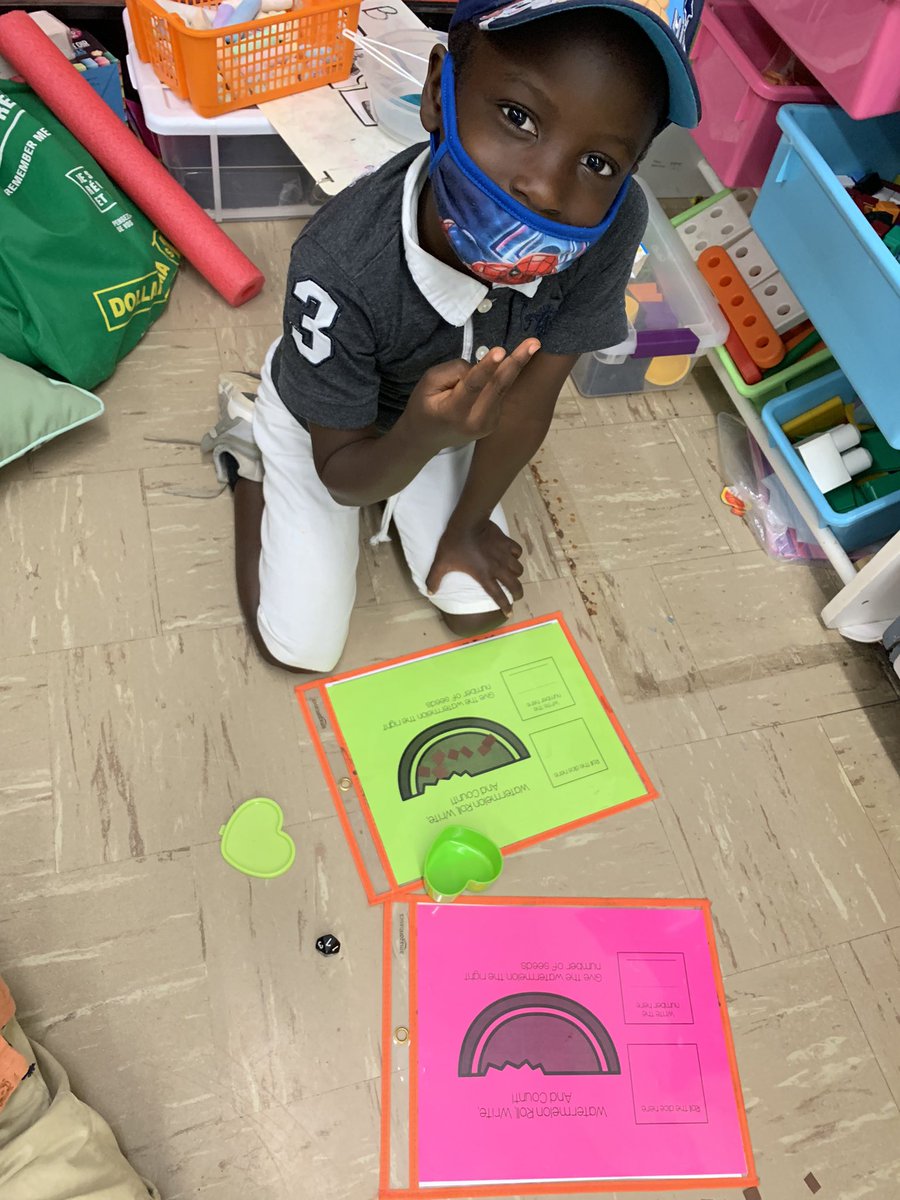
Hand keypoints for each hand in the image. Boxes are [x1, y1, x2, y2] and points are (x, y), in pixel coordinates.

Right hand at [405, 339, 539, 449]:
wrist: (428, 437)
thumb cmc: (424, 405)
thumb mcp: (428, 382)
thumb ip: (454, 371)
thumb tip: (482, 365)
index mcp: (454, 412)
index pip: (472, 385)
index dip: (487, 367)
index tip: (501, 351)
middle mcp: (476, 421)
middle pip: (498, 387)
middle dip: (517, 362)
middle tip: (535, 343)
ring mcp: (488, 424)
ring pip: (501, 387)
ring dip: (512, 366)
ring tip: (531, 346)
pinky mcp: (495, 422)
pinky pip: (499, 393)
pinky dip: (497, 380)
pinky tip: (489, 378)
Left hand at [426, 521, 524, 613]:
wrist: (466, 522)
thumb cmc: (453, 543)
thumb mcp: (441, 563)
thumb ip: (434, 578)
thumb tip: (430, 592)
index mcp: (484, 575)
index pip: (498, 596)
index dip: (505, 606)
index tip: (509, 613)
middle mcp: (497, 568)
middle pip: (515, 585)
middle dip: (517, 593)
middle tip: (516, 595)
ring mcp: (504, 554)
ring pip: (518, 569)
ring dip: (517, 574)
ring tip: (513, 576)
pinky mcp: (506, 542)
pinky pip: (517, 551)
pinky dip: (516, 555)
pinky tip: (512, 556)